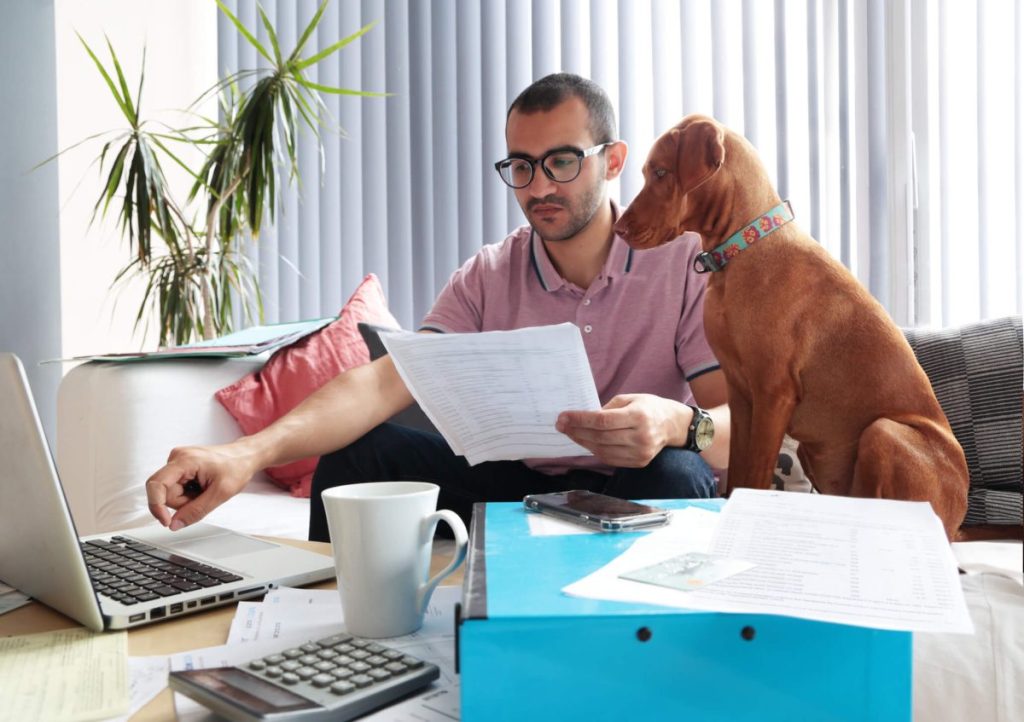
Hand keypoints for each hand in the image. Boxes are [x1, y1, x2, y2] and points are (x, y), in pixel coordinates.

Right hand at [145, 443, 257, 529]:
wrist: (244, 457)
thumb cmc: (237, 467)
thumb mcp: (221, 493)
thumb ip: (196, 511)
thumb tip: (174, 524)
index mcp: (185, 460)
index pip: (156, 484)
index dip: (156, 506)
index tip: (166, 521)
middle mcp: (176, 458)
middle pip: (165, 493)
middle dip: (183, 502)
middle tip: (204, 496)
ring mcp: (177, 462)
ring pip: (171, 493)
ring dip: (187, 498)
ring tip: (205, 489)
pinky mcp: (180, 467)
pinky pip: (176, 489)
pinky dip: (188, 493)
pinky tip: (201, 487)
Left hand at [555, 394, 687, 467]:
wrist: (674, 425)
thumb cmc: (650, 408)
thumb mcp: (631, 398)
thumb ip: (608, 408)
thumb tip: (583, 418)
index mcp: (639, 416)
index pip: (602, 421)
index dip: (580, 420)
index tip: (563, 417)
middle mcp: (641, 436)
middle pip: (600, 437)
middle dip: (576, 431)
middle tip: (561, 425)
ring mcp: (641, 453)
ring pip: (603, 450)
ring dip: (582, 442)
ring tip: (570, 433)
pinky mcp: (639, 462)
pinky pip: (610, 459)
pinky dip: (595, 451)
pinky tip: (586, 441)